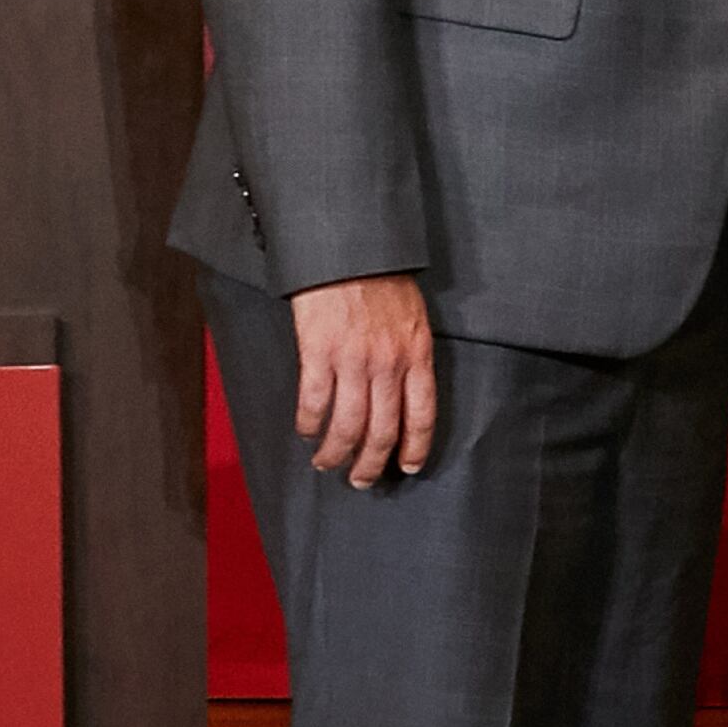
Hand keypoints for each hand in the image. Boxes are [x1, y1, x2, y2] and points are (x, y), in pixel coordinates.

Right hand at [289, 273, 435, 487]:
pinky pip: (314, 403)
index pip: (422, 416)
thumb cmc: (380, 274)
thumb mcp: (412, 313)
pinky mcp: (318, 353)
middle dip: (371, 463)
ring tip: (327, 464)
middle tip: (362, 480)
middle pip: (382, 431)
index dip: (414, 447)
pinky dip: (309, 423)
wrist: (347, 246)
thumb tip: (402, 384)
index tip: (408, 467)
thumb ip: (410, 350)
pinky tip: (305, 430)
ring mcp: (353, 361)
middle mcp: (388, 365)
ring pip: (347, 426)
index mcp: (416, 354)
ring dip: (336, 452)